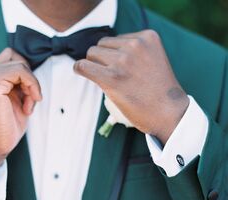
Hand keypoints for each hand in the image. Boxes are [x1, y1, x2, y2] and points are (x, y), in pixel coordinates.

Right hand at [0, 48, 41, 172]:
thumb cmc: (5, 125)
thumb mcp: (15, 97)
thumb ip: (19, 81)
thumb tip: (31, 69)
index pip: (11, 56)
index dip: (26, 72)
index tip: (29, 93)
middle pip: (18, 59)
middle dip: (30, 80)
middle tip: (30, 101)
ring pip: (21, 65)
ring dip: (31, 85)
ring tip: (28, 105)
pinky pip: (21, 71)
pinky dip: (31, 86)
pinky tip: (28, 105)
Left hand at [74, 30, 188, 144]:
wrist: (169, 113)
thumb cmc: (159, 90)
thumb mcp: (153, 58)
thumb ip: (132, 49)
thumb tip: (101, 50)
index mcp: (147, 37)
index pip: (115, 39)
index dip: (114, 55)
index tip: (124, 70)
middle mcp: (135, 45)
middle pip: (101, 45)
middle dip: (102, 59)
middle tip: (115, 76)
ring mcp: (123, 61)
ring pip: (91, 54)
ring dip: (95, 66)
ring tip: (109, 80)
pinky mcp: (111, 78)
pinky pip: (83, 66)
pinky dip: (79, 69)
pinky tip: (81, 73)